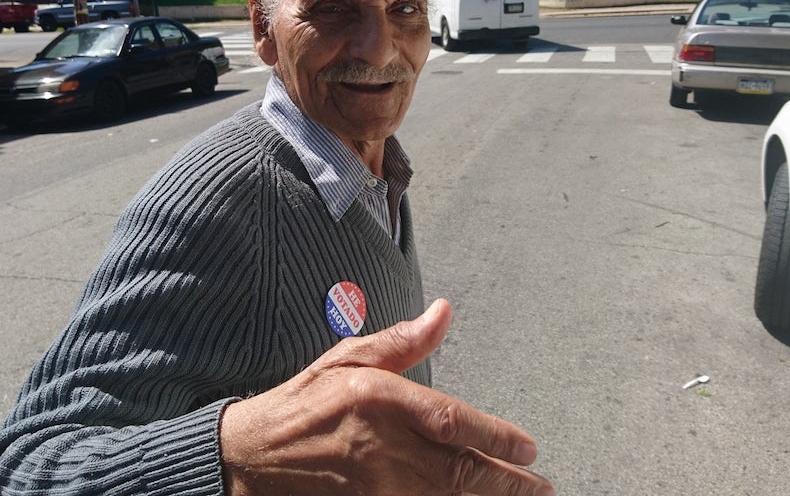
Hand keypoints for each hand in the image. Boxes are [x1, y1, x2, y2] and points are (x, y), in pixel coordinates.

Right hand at [219, 298, 553, 494]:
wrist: (248, 457)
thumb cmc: (300, 406)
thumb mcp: (346, 359)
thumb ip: (401, 341)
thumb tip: (443, 312)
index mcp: (378, 399)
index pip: (452, 421)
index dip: (496, 437)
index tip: (528, 448)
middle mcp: (380, 446)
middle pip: (460, 471)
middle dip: (508, 482)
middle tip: (541, 487)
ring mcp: (373, 487)